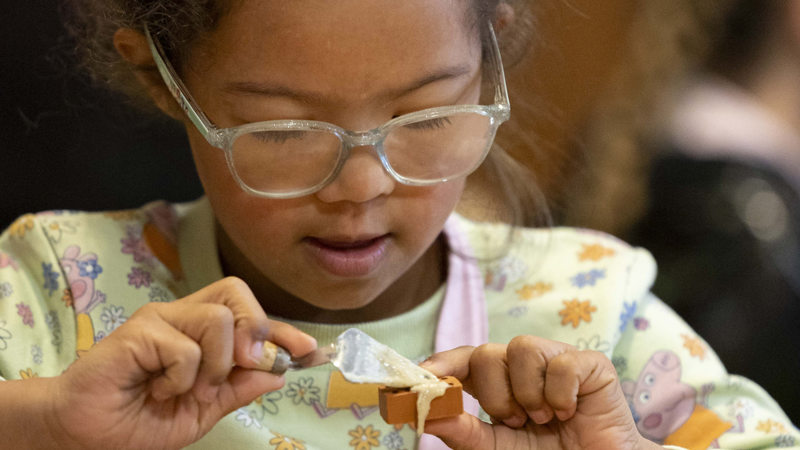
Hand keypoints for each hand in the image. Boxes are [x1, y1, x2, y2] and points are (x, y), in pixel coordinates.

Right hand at [46, 277, 316, 448]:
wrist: (86, 436)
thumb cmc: (137, 421)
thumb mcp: (201, 412)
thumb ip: (237, 390)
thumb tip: (277, 372)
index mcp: (201, 334)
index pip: (252, 316)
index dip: (284, 331)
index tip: (310, 352)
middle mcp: (183, 317)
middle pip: (238, 293)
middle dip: (257, 329)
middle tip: (245, 365)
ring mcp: (162, 320)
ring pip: (221, 318)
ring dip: (216, 365)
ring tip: (187, 388)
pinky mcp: (140, 329)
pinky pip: (188, 347)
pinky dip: (182, 378)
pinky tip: (159, 388)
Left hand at [420, 335, 659, 449]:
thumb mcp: (499, 449)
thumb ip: (465, 433)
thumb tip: (427, 413)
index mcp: (499, 383)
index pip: (463, 360)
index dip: (441, 364)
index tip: (422, 379)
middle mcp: (523, 365)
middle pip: (487, 353)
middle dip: (496, 396)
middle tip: (518, 422)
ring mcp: (556, 359)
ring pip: (520, 348)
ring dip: (528, 395)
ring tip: (545, 418)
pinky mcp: (589, 363)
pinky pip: (561, 363)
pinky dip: (560, 396)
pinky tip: (570, 411)